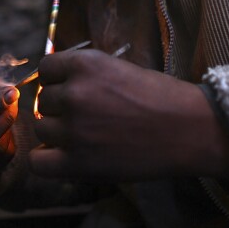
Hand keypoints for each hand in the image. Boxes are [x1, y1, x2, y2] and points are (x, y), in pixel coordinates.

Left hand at [30, 49, 228, 180]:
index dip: (57, 81)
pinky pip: (38, 163)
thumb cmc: (162, 97)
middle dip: (60, 109)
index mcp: (85, 64)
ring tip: (86, 137)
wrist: (189, 130)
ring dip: (57, 135)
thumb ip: (85, 74)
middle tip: (88, 118)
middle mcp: (74, 93)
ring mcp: (74, 129)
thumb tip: (55, 84)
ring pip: (41, 130)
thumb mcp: (120, 68)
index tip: (71, 90)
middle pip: (43, 101)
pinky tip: (65, 158)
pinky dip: (47, 162)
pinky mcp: (78, 162)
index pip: (46, 70)